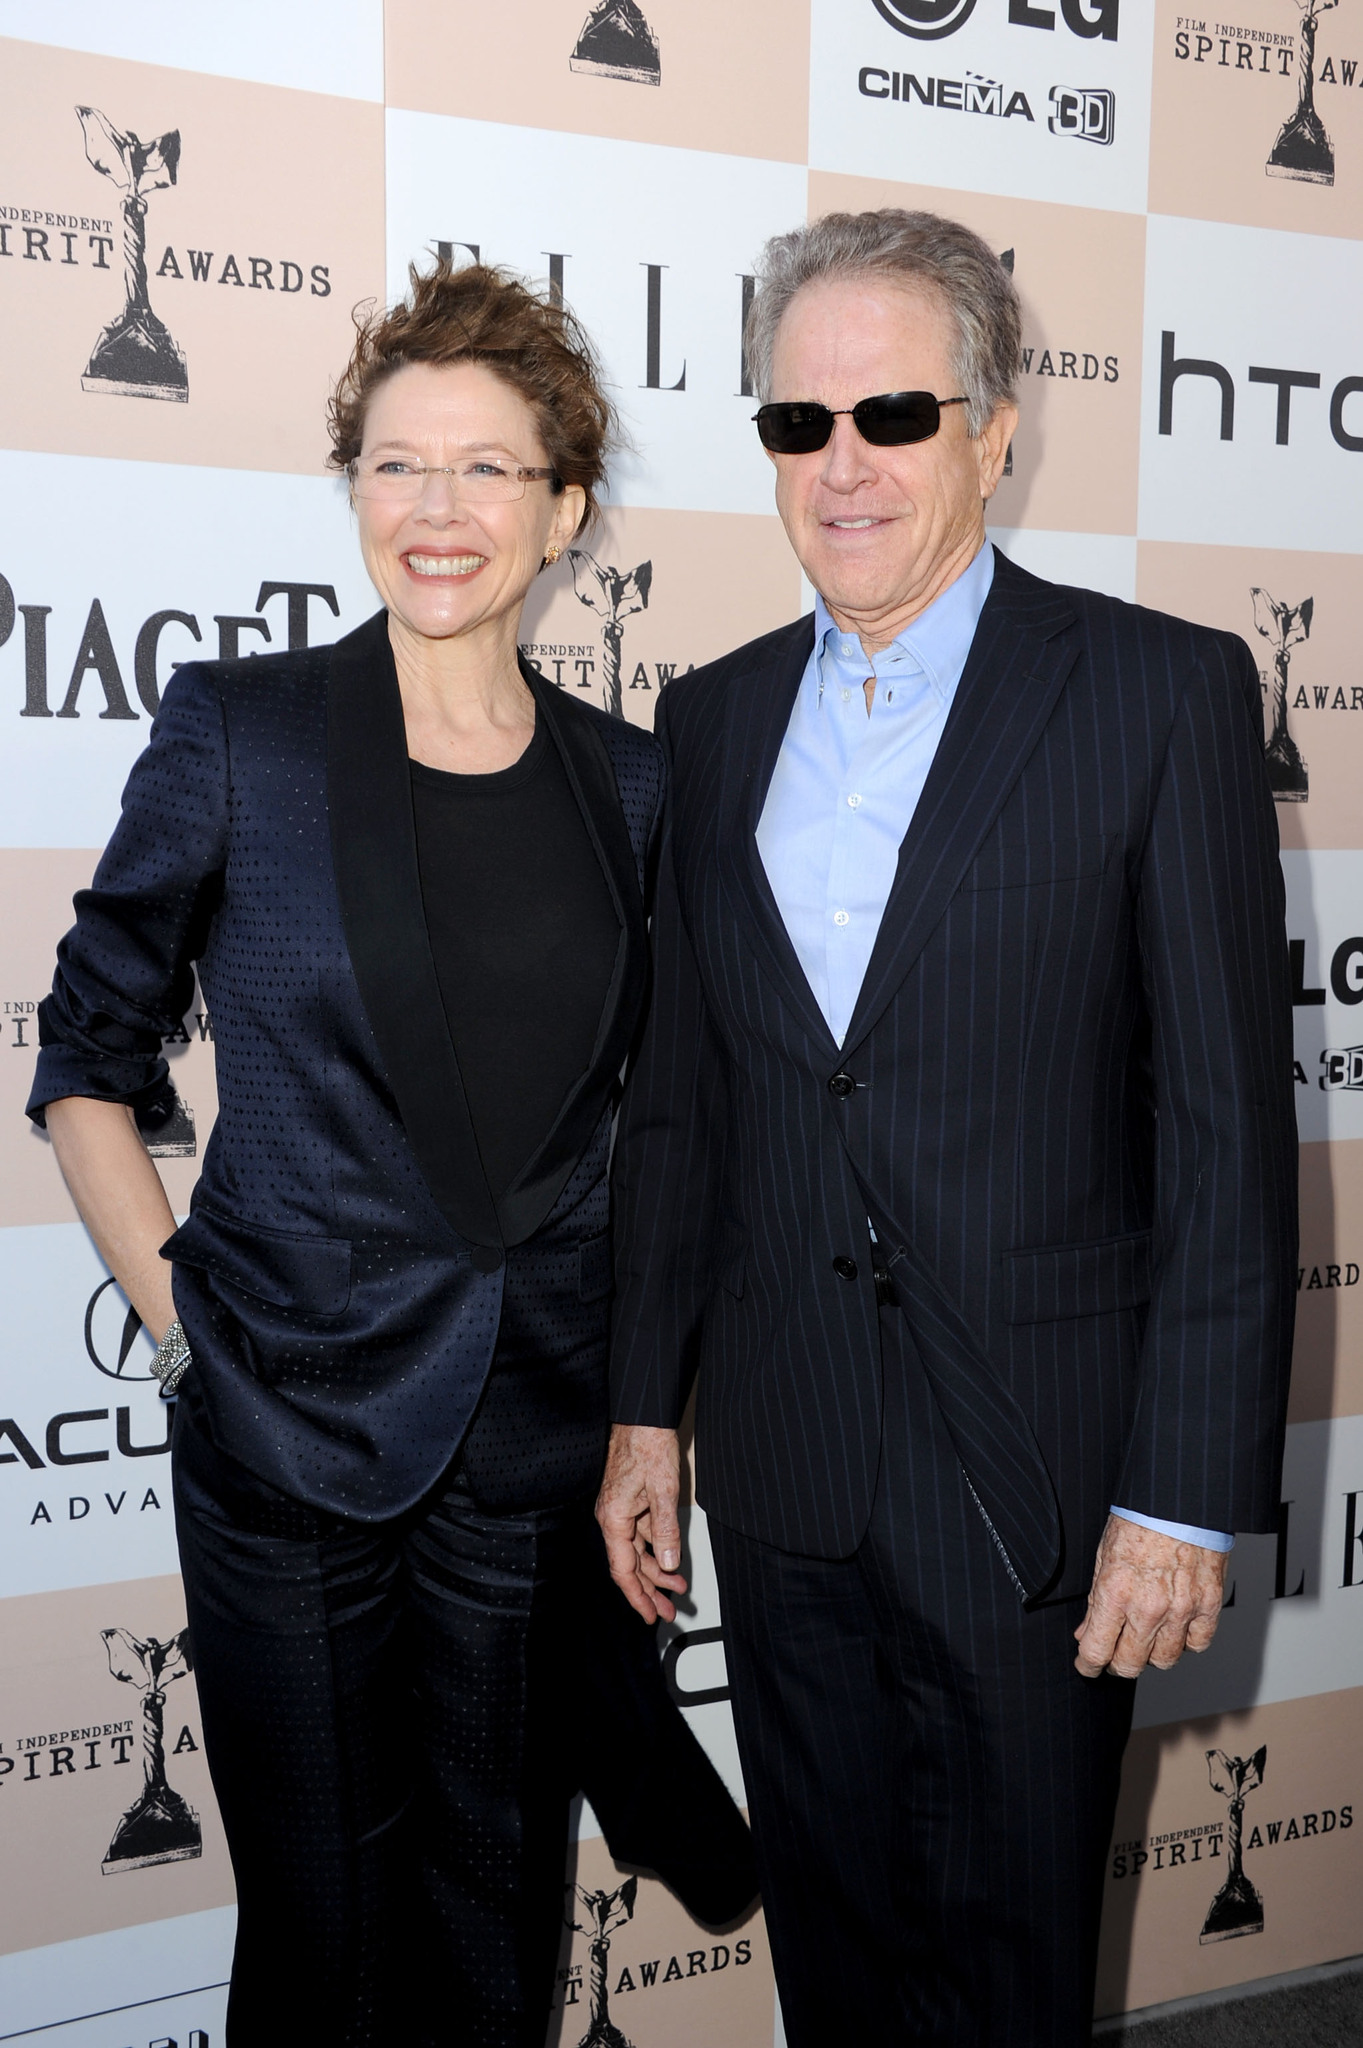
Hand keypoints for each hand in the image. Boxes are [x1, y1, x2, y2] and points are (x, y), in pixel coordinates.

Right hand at [595, 1423, 687, 1624]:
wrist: (642, 1416)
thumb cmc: (647, 1445)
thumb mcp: (664, 1490)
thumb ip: (666, 1529)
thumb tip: (669, 1563)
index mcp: (614, 1519)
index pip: (623, 1570)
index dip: (637, 1596)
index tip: (650, 1615)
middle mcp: (612, 1517)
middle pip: (629, 1565)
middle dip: (649, 1590)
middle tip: (667, 1611)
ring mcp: (620, 1510)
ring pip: (636, 1551)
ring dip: (656, 1571)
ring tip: (677, 1587)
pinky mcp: (629, 1501)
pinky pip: (641, 1534)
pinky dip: (656, 1549)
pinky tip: (670, 1558)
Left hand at [1074, 1514, 1227, 1679]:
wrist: (1179, 1501)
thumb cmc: (1140, 1519)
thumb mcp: (1104, 1556)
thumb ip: (1096, 1600)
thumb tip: (1086, 1631)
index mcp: (1116, 1592)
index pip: (1097, 1650)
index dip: (1088, 1665)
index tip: (1087, 1665)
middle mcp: (1148, 1607)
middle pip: (1130, 1664)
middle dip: (1116, 1664)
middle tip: (1114, 1654)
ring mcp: (1181, 1609)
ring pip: (1164, 1660)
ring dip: (1151, 1655)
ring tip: (1145, 1638)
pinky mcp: (1208, 1605)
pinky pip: (1197, 1644)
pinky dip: (1186, 1642)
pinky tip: (1176, 1628)